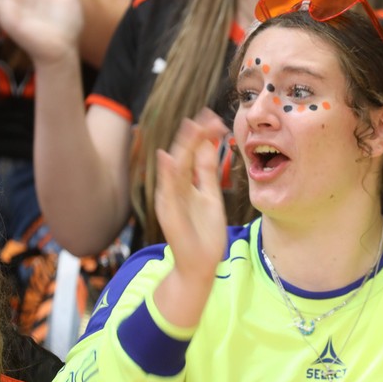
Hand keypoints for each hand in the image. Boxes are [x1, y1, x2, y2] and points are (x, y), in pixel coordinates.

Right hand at [155, 109, 228, 283]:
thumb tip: (209, 145)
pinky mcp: (169, 214)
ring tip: (191, 127)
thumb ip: (207, 172)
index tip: (214, 119)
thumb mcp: (210, 196)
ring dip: (182, 147)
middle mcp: (175, 189)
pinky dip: (167, 175)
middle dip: (194, 136)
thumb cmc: (204, 233)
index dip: (202, 136)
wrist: (199, 265)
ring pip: (175, 169)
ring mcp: (170, 200)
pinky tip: (169, 158)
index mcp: (186, 184)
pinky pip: (168, 192)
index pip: (193, 154)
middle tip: (205, 116)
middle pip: (183, 156)